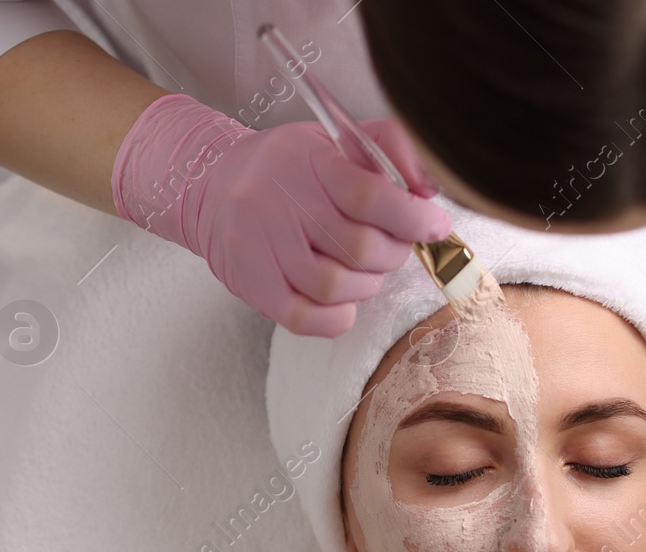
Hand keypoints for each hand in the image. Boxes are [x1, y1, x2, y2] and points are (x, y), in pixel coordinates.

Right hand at [111, 94, 450, 336]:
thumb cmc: (288, 167)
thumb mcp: (336, 140)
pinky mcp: (252, 285)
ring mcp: (260, 247)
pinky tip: (344, 301)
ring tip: (364, 270)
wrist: (211, 186)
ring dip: (366, 284)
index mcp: (305, 161)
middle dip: (392, 253)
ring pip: (335, 286)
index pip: (369, 196)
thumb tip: (430, 190)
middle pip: (358, 248)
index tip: (434, 225)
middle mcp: (277, 203)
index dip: (413, 218)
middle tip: (392, 246)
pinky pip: (304, 317)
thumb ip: (390, 150)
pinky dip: (337, 316)